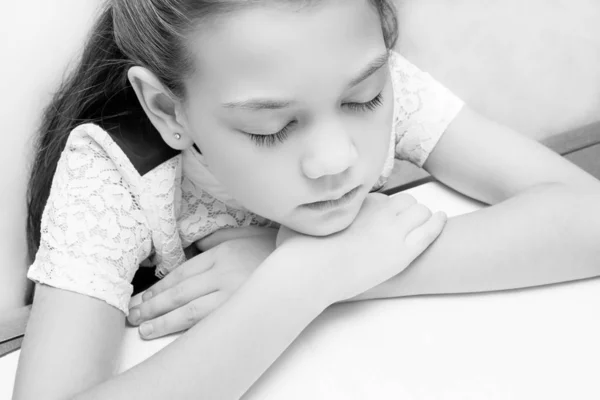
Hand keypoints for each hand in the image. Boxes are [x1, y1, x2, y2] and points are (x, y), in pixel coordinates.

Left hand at [127, 228, 276, 338]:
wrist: (305, 264)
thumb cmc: (274, 250)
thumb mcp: (244, 234)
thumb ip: (217, 237)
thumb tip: (195, 245)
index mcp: (220, 253)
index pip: (180, 273)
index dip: (159, 286)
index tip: (143, 296)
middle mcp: (222, 272)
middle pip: (179, 291)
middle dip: (152, 304)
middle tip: (133, 314)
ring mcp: (231, 293)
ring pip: (188, 309)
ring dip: (163, 319)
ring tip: (145, 327)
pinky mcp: (241, 309)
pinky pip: (208, 321)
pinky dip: (187, 327)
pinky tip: (172, 332)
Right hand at [278, 193, 446, 303]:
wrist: (310, 272)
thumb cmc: (299, 250)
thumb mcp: (297, 221)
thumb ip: (305, 212)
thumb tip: (294, 204)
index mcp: (356, 202)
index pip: (383, 199)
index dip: (384, 209)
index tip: (380, 220)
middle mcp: (378, 210)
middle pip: (405, 201)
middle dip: (406, 211)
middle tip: (401, 225)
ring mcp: (392, 230)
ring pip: (420, 212)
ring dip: (420, 217)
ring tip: (419, 226)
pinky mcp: (402, 252)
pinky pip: (429, 231)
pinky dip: (437, 224)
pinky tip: (441, 220)